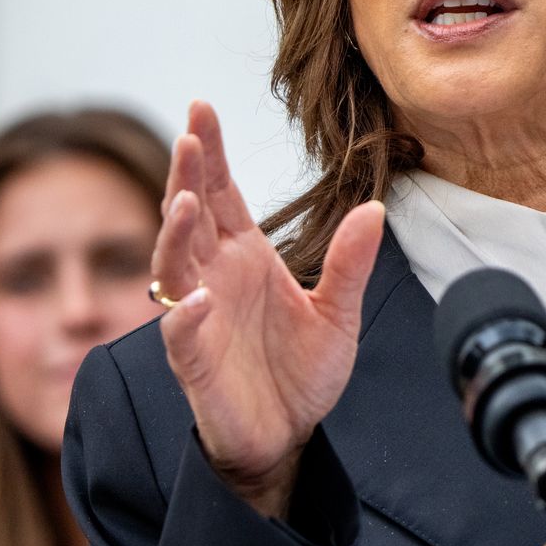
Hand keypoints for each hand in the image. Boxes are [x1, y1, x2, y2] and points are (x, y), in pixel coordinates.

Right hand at [154, 101, 384, 517]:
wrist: (288, 437)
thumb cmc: (302, 372)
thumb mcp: (338, 313)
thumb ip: (350, 264)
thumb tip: (373, 209)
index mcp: (245, 256)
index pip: (221, 192)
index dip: (211, 152)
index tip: (203, 109)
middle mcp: (214, 277)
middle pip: (190, 215)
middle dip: (186, 175)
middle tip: (190, 136)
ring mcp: (198, 317)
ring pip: (172, 265)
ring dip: (175, 233)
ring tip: (187, 203)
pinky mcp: (194, 362)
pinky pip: (179, 333)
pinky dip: (184, 314)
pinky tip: (196, 298)